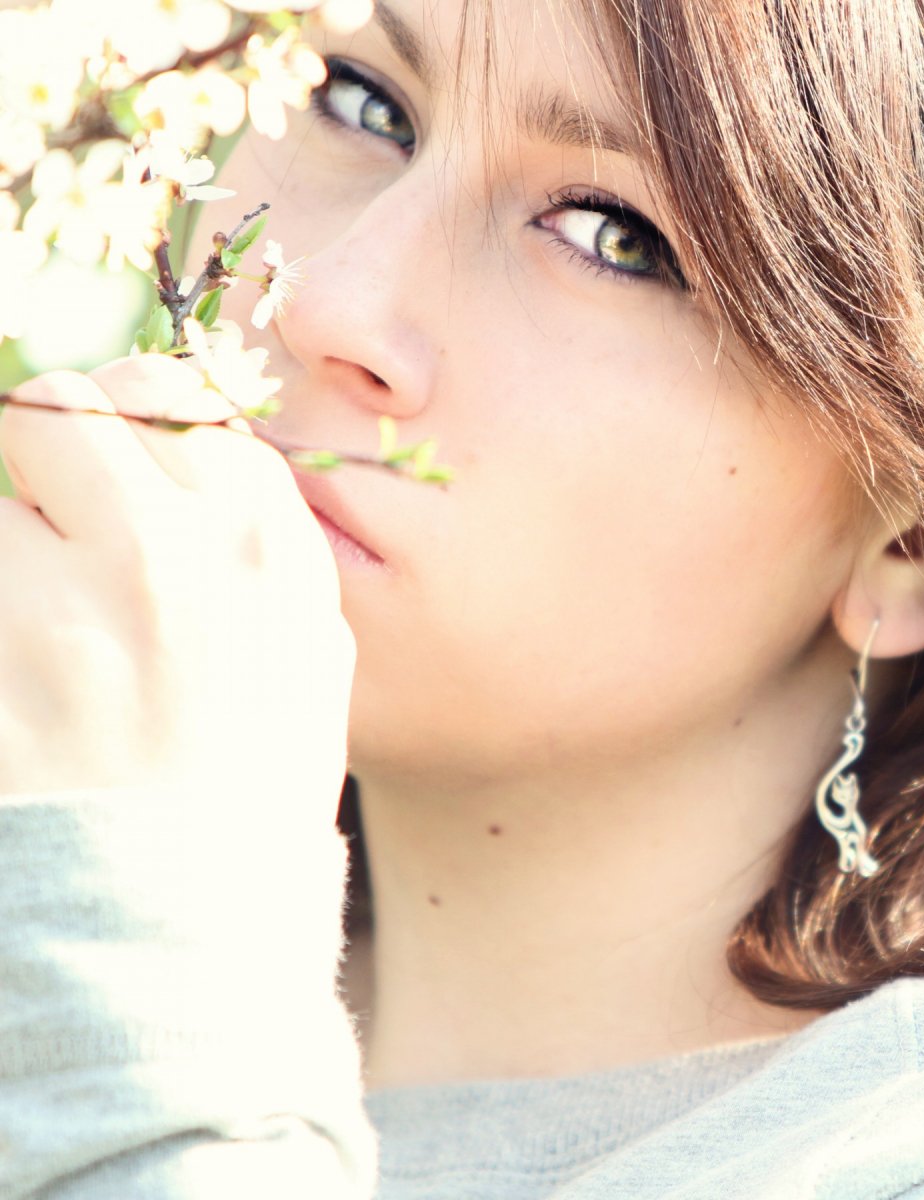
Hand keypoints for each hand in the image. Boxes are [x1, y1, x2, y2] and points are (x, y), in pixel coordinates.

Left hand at [0, 352, 353, 817]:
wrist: (174, 930)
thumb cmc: (242, 800)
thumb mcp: (305, 662)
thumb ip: (257, 549)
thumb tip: (189, 449)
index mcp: (266, 549)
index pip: (173, 398)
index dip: (125, 433)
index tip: (109, 487)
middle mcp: (175, 550)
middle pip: (65, 404)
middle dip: (40, 452)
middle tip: (45, 529)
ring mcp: (66, 596)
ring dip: (4, 533)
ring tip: (29, 614)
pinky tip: (14, 662)